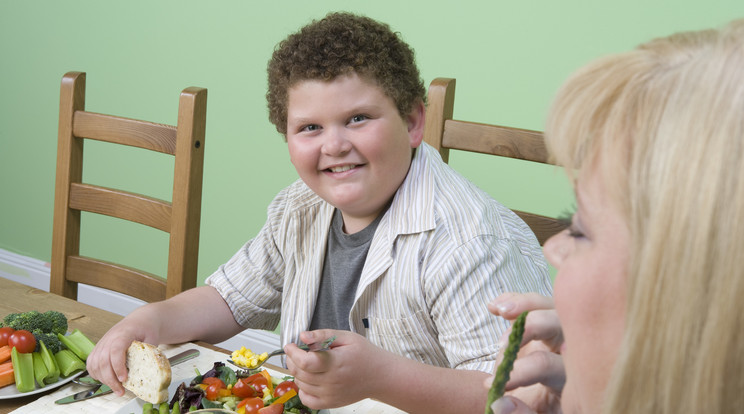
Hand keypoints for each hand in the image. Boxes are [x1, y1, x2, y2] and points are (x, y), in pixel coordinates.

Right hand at [85, 309, 160, 395]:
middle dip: (110, 379)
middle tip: (121, 391)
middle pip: (103, 361)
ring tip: (116, 388)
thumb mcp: (152, 338)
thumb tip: (149, 370)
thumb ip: (149, 352)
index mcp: (123, 334)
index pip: (116, 350)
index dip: (118, 366)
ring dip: (103, 379)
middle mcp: (109, 338)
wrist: (139, 320)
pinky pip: (91, 363)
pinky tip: (106, 380)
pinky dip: (96, 374)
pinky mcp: (98, 348)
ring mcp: (102, 343)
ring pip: (94, 364)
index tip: (123, 379)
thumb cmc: (146, 328)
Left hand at [284, 329, 391, 408]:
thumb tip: (303, 336)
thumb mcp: (346, 337)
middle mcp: (331, 381)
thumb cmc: (364, 354)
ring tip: (306, 363)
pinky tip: (309, 379)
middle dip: (291, 360)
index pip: (305, 361)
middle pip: (300, 372)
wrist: (380, 376)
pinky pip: (307, 399)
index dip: (293, 353)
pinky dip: (302, 389)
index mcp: (335, 362)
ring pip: (301, 384)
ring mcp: (330, 394)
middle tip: (295, 352)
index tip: (291, 345)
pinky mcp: (330, 403)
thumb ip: (323, 335)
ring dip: (297, 372)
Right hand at [485, 293, 564, 412]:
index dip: (517, 370)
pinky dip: (517, 300)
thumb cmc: (548, 411)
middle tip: (501, 344)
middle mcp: (574, 353)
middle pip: (559, 324)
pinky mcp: (553, 324)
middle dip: (529, 327)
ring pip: (552, 306)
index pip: (546, 364)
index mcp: (574, 382)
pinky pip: (541, 303)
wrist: (557, 405)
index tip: (491, 383)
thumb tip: (499, 403)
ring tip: (499, 309)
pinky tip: (495, 307)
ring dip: (524, 304)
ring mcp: (565, 334)